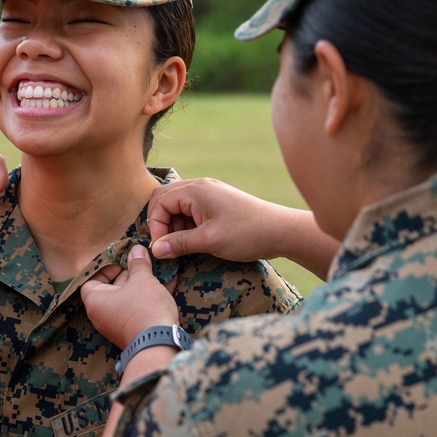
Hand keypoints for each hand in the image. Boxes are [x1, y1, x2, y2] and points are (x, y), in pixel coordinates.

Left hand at [81, 245, 177, 348]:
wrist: (159, 344)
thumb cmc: (144, 309)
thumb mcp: (142, 280)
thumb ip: (138, 264)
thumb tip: (137, 250)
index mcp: (96, 300)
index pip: (92, 278)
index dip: (107, 266)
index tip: (123, 259)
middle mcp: (102, 314)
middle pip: (113, 287)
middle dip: (130, 273)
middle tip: (143, 261)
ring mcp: (117, 324)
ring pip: (130, 298)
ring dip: (143, 284)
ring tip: (159, 270)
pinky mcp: (133, 331)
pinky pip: (139, 309)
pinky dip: (150, 297)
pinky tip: (169, 283)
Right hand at [147, 178, 290, 260]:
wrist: (281, 231)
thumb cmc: (246, 233)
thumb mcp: (208, 241)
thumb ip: (178, 243)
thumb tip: (154, 250)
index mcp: (195, 190)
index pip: (159, 202)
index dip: (156, 225)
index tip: (162, 247)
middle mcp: (200, 187)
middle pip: (165, 200)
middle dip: (162, 223)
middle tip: (169, 245)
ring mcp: (210, 193)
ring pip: (178, 206)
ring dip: (175, 226)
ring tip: (185, 245)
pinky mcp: (217, 203)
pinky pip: (192, 210)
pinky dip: (188, 225)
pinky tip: (197, 241)